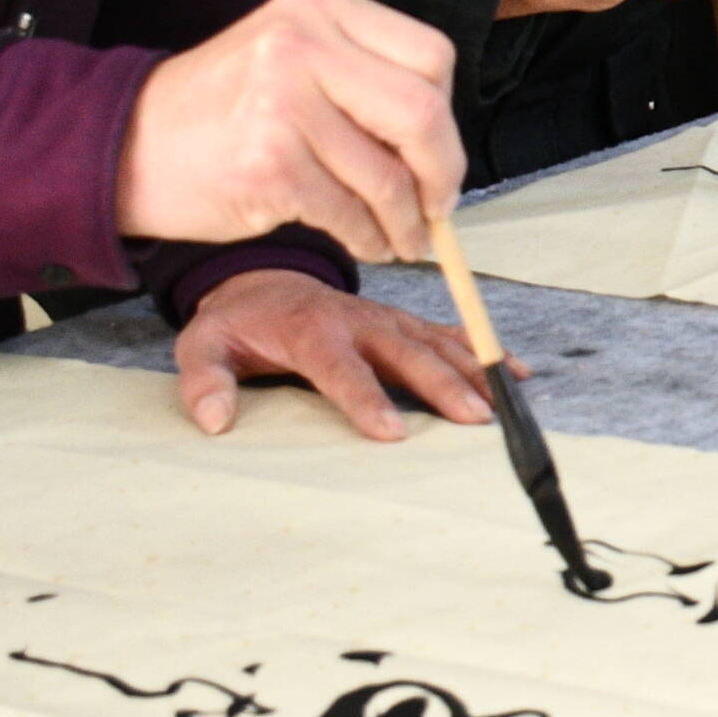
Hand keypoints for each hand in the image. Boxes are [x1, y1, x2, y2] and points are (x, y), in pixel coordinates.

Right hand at [118, 0, 464, 266]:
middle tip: (439, 208)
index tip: (442, 155)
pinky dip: (367, 236)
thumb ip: (362, 78)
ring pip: (387, 174)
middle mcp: (302, 44)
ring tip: (403, 237)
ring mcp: (283, 103)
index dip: (448, 116)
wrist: (125, 146)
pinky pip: (347, 211)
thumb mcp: (290, 57)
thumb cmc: (221, 110)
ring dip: (405, 220)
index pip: (430, 58)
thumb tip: (442, 148)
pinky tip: (365, 240)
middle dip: (442, 173)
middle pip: (421, 113)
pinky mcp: (267, 163)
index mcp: (319, 8)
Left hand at [170, 264, 493, 438]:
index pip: (342, 368)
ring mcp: (386, 319)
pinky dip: (483, 352)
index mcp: (311, 330)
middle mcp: (358, 320)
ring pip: (437, 344)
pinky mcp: (403, 322)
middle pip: (407, 355)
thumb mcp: (202, 345)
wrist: (264, 284)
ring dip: (472, 371)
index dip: (367, 399)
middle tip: (474, 419)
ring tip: (502, 403)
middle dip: (442, 386)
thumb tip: (215, 420)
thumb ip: (205, 380)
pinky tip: (516, 373)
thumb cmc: (237, 324)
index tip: (392, 432)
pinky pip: (448, 334)